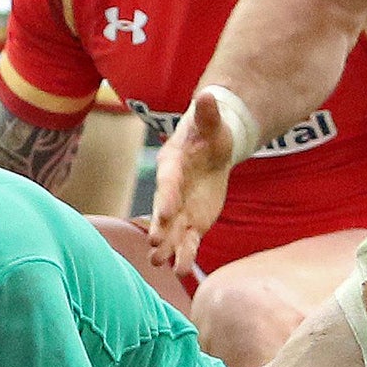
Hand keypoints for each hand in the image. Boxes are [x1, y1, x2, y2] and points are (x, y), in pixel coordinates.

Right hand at [148, 89, 238, 270]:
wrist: (210, 151)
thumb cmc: (209, 134)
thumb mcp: (212, 123)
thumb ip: (208, 113)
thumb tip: (209, 94)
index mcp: (172, 167)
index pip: (168, 184)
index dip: (167, 198)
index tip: (166, 213)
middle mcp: (171, 192)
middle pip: (164, 212)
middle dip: (159, 228)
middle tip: (154, 244)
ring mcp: (180, 210)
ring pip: (172, 232)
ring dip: (167, 248)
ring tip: (159, 264)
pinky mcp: (192, 223)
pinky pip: (188, 241)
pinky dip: (186, 255)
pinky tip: (183, 271)